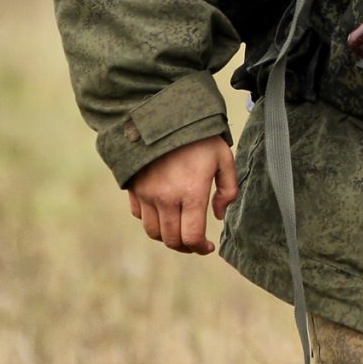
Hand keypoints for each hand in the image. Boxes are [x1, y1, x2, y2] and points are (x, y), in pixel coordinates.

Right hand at [126, 134, 238, 254]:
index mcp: (191, 192)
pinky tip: (163, 212)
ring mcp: (147, 194)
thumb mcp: (224, 158)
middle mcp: (166, 198)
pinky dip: (152, 220)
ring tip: (179, 230)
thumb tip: (218, 215)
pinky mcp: (134, 188)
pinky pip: (139, 216)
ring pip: (154, 232)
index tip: (208, 247)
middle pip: (172, 240)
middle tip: (195, 242)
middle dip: (186, 247)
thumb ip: (228, 189)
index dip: (201, 248)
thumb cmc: (199, 136)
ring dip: (168, 237)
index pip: (192, 236)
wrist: (163, 115)